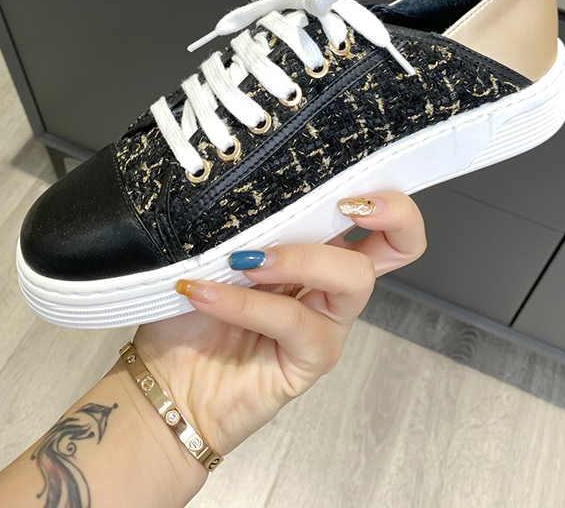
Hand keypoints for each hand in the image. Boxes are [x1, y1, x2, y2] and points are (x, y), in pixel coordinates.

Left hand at [132, 192, 425, 456]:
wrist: (163, 382)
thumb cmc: (189, 311)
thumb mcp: (214, 251)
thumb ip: (242, 221)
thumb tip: (247, 180)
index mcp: (315, 245)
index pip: (373, 212)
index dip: (385, 193)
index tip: (351, 181)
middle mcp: (331, 282)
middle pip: (401, 245)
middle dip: (392, 213)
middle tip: (348, 204)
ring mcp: (327, 322)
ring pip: (352, 276)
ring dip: (298, 257)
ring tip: (241, 260)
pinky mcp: (311, 359)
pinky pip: (293, 320)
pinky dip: (246, 303)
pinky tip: (204, 293)